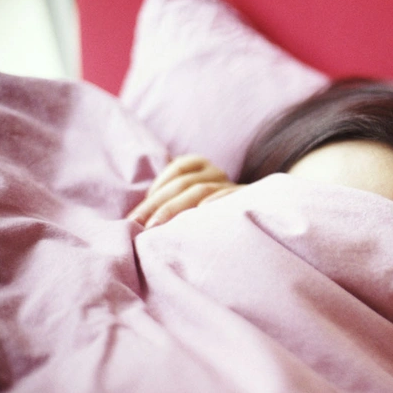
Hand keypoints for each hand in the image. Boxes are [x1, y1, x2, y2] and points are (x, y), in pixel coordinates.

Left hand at [127, 154, 242, 226]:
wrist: (256, 219)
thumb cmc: (208, 213)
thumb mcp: (190, 199)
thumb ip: (170, 198)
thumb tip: (135, 215)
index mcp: (202, 166)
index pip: (177, 168)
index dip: (155, 189)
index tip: (137, 215)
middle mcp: (217, 172)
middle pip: (183, 183)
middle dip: (156, 204)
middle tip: (138, 226)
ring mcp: (231, 185)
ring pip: (200, 190)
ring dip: (175, 208)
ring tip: (156, 227)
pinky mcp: (245, 199)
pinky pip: (228, 197)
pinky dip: (213, 202)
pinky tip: (199, 212)